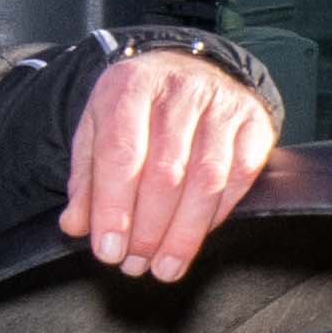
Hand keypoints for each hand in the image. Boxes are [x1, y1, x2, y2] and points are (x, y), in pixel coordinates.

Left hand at [67, 46, 286, 282]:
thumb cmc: (138, 107)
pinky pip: (239, 177)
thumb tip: (77, 225)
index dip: (114, 207)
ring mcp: (222, 105)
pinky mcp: (254, 123)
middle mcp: (179, 90)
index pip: (121, 153)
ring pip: (207, 179)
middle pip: (166, 172)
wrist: (189, 66)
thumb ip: (86, 177)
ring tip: (165, 266)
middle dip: (150, 229)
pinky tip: (197, 236)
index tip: (109, 250)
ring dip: (185, 233)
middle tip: (136, 264)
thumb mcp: (97, 128)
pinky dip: (217, 214)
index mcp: (129, 86)